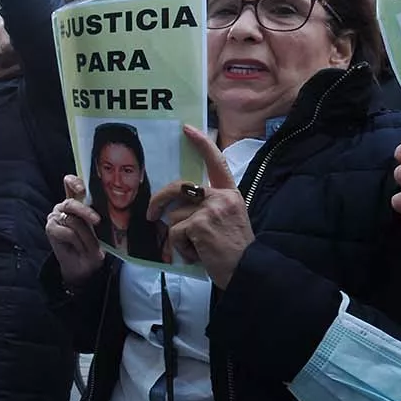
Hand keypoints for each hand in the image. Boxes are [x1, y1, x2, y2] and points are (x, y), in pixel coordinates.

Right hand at [47, 175, 105, 287]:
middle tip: (97, 221)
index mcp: (77, 201)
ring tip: (94, 249)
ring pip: (73, 221)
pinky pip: (67, 232)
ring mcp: (55, 216)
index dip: (74, 183)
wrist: (84, 265)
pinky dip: (78, 243)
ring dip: (86, 237)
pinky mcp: (50, 228)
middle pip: (72, 203)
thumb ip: (96, 214)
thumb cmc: (92, 244)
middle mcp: (64, 206)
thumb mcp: (97, 228)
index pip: (71, 184)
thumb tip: (106, 206)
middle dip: (86, 212)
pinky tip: (81, 249)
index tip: (82, 189)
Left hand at [148, 126, 254, 288]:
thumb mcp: (229, 220)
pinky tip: (198, 255)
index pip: (216, 162)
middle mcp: (221, 197)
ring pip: (175, 217)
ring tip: (199, 249)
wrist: (249, 271)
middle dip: (160, 200)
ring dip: (181, 237)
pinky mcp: (199, 224)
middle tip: (152, 214)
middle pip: (179, 188)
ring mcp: (210, 209)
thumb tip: (178, 208)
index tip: (187, 129)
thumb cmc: (236, 251)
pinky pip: (176, 233)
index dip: (202, 144)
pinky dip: (181, 248)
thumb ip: (210, 207)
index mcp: (230, 193)